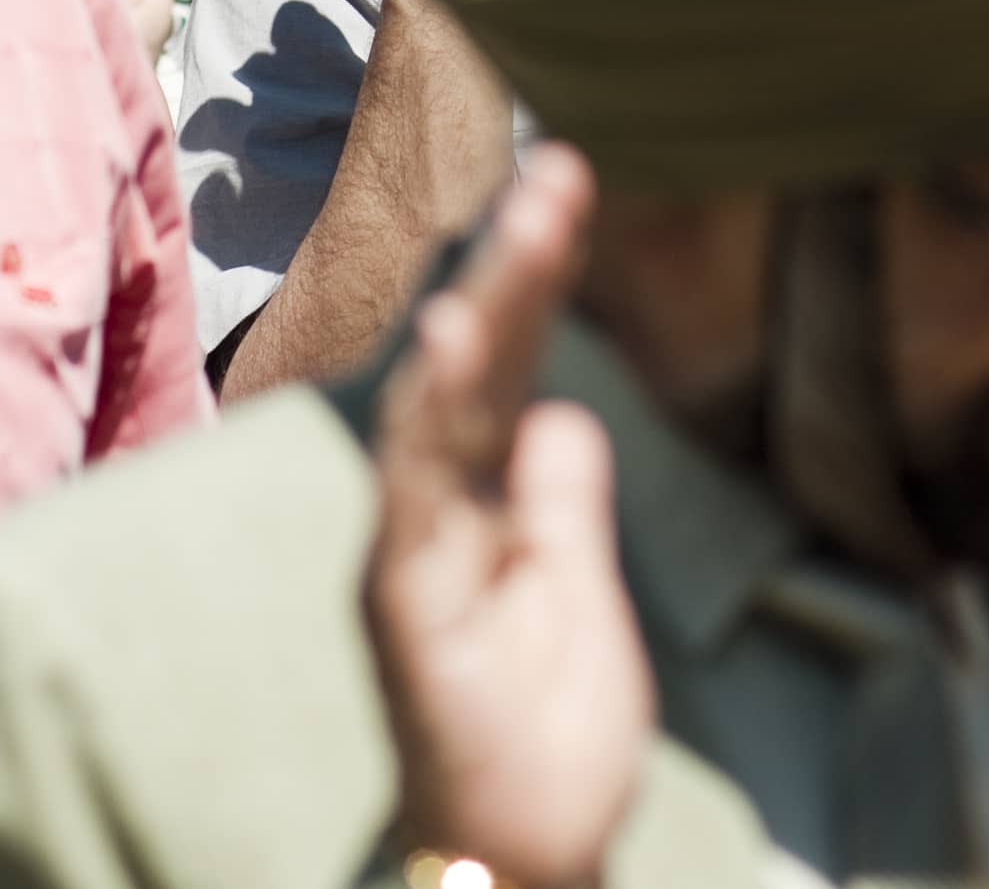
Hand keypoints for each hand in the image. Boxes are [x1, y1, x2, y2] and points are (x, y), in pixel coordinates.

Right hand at [366, 145, 648, 888]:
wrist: (512, 868)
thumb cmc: (539, 748)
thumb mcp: (580, 603)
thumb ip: (561, 504)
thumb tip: (562, 413)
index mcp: (483, 508)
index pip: (512, 369)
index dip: (536, 278)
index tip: (567, 182)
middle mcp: (438, 515)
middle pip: (479, 367)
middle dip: (518, 266)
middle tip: (560, 170)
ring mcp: (418, 552)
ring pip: (445, 406)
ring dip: (487, 311)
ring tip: (520, 225)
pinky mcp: (408, 601)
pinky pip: (418, 493)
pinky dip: (432, 413)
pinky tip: (456, 342)